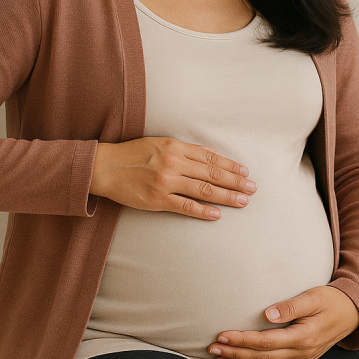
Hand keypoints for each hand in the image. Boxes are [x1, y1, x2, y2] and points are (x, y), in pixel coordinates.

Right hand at [89, 138, 255, 219]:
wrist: (105, 167)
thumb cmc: (133, 154)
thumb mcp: (160, 143)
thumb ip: (186, 149)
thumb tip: (211, 153)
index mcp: (175, 147)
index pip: (210, 157)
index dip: (230, 165)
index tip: (245, 172)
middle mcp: (173, 163)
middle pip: (212, 173)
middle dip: (235, 181)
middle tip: (253, 189)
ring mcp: (166, 182)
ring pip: (204, 189)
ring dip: (226, 196)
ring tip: (243, 202)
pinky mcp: (157, 199)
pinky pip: (185, 206)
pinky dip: (203, 210)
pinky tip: (217, 214)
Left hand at [207, 286, 358, 358]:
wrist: (351, 314)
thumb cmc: (330, 301)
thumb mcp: (313, 297)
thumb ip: (290, 306)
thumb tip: (267, 314)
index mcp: (302, 337)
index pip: (264, 342)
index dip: (241, 341)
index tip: (221, 335)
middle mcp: (300, 353)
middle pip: (261, 358)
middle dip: (234, 354)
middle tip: (212, 350)